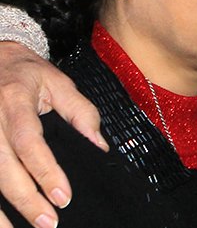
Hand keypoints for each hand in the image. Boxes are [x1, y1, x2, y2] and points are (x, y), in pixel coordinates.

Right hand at [0, 42, 106, 227]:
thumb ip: (80, 112)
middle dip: (26, 199)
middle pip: (4, 168)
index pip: (29, 143)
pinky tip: (0, 223)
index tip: (63, 196)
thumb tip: (99, 146)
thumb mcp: (59, 82)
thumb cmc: (26, 73)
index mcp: (14, 102)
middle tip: (49, 222)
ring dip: (0, 213)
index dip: (45, 172)